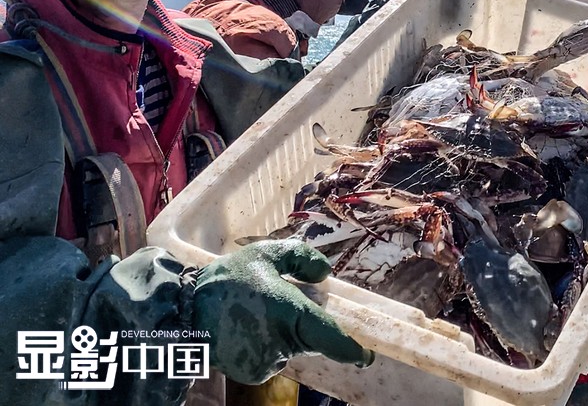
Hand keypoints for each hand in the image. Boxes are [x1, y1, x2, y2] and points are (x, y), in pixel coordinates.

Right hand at [192, 240, 373, 383]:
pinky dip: (266, 346)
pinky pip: (272, 358)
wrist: (181, 314)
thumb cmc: (226, 280)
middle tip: (276, 304)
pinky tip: (245, 330)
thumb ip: (300, 258)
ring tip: (253, 314)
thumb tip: (325, 274)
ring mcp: (267, 362)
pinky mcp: (253, 373)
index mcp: (290, 312)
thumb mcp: (265, 254)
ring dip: (283, 335)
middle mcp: (282, 343)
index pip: (331, 338)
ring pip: (291, 348)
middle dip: (303, 324)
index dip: (353, 350)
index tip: (366, 355)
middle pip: (311, 339)